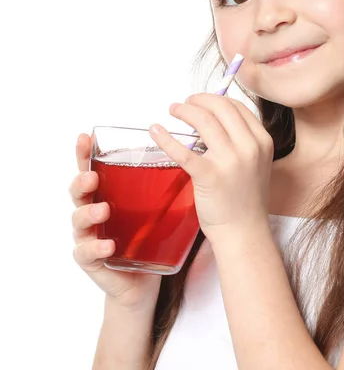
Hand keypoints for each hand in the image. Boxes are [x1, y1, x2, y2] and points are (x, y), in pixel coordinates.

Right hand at [69, 133, 161, 311]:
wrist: (144, 280)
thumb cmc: (149, 236)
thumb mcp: (156, 206)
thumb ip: (164, 183)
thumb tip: (191, 153)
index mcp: (107, 193)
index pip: (91, 168)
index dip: (84, 153)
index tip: (85, 137)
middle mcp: (92, 210)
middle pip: (78, 191)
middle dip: (81, 182)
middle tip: (92, 177)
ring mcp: (89, 235)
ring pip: (77, 220)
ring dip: (88, 213)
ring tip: (102, 210)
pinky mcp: (91, 260)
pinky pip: (86, 253)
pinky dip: (96, 248)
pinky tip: (107, 246)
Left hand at [149, 94, 273, 244]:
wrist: (243, 231)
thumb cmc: (246, 198)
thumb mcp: (256, 162)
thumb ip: (241, 140)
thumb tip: (210, 119)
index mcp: (262, 141)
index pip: (237, 107)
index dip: (215, 98)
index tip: (201, 101)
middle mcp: (249, 147)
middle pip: (220, 108)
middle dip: (198, 100)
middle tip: (184, 103)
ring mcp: (230, 161)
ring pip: (204, 121)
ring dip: (185, 110)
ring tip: (174, 110)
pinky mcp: (210, 176)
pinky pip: (184, 151)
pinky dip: (167, 138)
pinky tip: (156, 131)